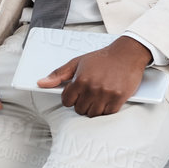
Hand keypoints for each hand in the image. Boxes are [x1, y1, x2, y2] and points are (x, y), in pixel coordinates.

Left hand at [37, 37, 153, 116]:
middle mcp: (93, 88)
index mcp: (81, 80)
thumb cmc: (102, 58)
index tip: (75, 94)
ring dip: (93, 108)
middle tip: (88, 95)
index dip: (69, 98)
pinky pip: (108, 113)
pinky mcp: (119, 97)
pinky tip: (106, 100)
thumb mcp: (76, 63)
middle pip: (80, 109)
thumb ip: (58, 74)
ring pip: (93, 113)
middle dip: (81, 103)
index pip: (67, 101)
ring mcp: (107, 94)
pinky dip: (106, 109)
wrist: (127, 54)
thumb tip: (41, 83)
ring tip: (97, 98)